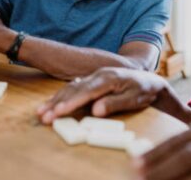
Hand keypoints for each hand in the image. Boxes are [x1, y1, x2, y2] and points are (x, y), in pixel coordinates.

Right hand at [37, 67, 168, 123]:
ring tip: (41, 111)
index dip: (71, 103)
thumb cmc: (143, 91)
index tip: (58, 112)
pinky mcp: (92, 80)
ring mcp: (94, 76)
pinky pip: (74, 87)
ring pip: (71, 88)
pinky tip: (52, 103)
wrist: (150, 80)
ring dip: (55, 100)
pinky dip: (61, 96)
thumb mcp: (133, 99)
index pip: (86, 92)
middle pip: (74, 90)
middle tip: (43, 116)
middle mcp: (98, 75)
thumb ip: (114, 104)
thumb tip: (95, 111)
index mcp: (108, 78)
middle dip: (57, 104)